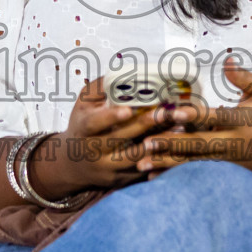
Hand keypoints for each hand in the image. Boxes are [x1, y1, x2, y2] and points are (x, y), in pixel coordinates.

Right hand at [32, 77, 185, 199]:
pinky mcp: (121, 180)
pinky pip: (143, 171)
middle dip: (146, 125)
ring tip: (178, 127)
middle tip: (168, 111)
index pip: (94, 124)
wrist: (73, 165)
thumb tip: (123, 71)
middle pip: (121, 139)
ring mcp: (108, 168)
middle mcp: (93, 152)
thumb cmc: (82, 126)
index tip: (128, 109)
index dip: (110, 117)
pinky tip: (178, 146)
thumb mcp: (82, 105)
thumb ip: (100, 88)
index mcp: (82, 130)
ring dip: (158, 142)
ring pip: (136, 157)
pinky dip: (161, 158)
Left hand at [137, 57, 251, 174]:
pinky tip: (155, 176)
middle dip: (170, 144)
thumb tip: (227, 60)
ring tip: (141, 163)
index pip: (214, 117)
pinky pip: (197, 173)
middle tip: (145, 142)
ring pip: (193, 162)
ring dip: (167, 163)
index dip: (192, 115)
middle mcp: (233, 142)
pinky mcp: (227, 171)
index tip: (171, 113)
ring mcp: (229, 160)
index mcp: (242, 120)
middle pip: (198, 144)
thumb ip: (243, 77)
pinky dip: (176, 175)